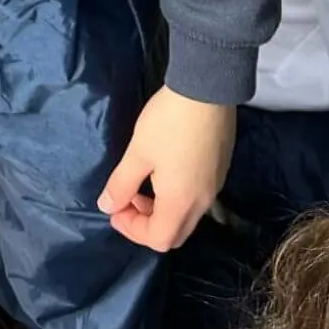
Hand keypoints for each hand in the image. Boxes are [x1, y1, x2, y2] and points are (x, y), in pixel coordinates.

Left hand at [99, 88, 235, 251]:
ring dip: (162, 209)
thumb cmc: (168, 123)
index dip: (132, 229)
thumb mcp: (138, 153)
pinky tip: (166, 168)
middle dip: (147, 224)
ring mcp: (215, 186)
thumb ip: (121, 184)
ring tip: (144, 181)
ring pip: (188, 215)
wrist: (207, 89)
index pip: (159, 239)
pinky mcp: (220, 168)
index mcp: (181, 202)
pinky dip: (177, 195)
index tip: (115, 207)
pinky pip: (197, 197)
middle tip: (128, 199)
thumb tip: (107, 207)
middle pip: (176, 233)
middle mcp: (203, 202)